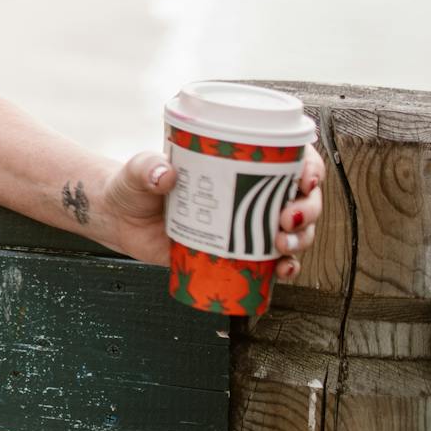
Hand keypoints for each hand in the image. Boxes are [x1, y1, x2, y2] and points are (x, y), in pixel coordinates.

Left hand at [101, 142, 326, 275]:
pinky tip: (282, 270)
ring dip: (301, 239)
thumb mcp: (138, 171)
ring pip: (295, 231)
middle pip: (301, 198)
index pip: (288, 159)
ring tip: (282, 245)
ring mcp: (247, 226)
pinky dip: (286, 268)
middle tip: (287, 218)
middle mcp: (249, 194)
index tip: (306, 178)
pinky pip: (274, 263)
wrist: (121, 220)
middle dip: (308, 209)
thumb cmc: (135, 186)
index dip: (309, 167)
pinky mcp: (238, 254)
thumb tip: (163, 173)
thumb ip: (145, 168)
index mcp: (236, 164)